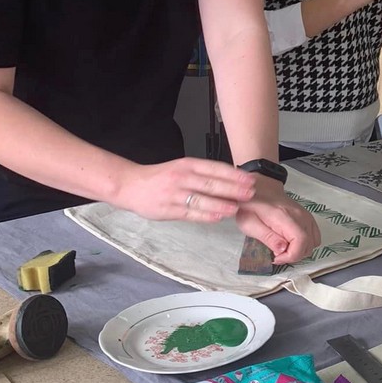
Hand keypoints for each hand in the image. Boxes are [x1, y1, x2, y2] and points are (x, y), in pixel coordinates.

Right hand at [113, 157, 256, 221]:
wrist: (131, 185)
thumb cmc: (161, 177)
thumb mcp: (182, 168)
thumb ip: (203, 174)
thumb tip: (233, 180)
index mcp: (188, 165)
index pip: (215, 168)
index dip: (234, 174)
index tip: (250, 179)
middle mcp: (183, 178)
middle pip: (211, 184)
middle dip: (233, 189)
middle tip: (250, 194)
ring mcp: (175, 194)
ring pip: (202, 200)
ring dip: (221, 204)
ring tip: (237, 208)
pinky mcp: (169, 210)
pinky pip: (191, 214)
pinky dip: (206, 216)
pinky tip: (219, 217)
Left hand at [235, 175, 320, 264]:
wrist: (260, 189)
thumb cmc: (252, 206)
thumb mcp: (250, 224)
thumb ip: (267, 237)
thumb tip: (282, 250)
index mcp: (285, 217)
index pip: (301, 242)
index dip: (290, 256)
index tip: (276, 257)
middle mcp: (300, 216)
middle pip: (309, 245)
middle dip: (293, 256)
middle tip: (277, 254)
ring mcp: (306, 216)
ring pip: (314, 243)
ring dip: (300, 251)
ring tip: (284, 249)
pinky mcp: (307, 217)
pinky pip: (314, 236)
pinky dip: (306, 244)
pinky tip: (291, 243)